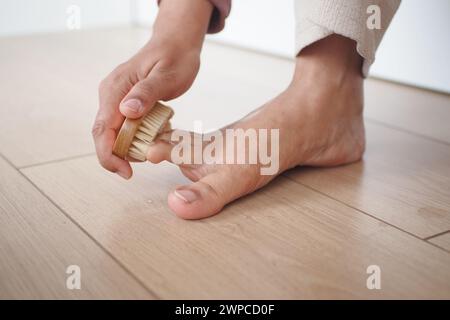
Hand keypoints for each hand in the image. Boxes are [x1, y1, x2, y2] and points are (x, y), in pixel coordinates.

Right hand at [92, 0, 212, 178]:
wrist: (176, 43)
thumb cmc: (175, 57)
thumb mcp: (166, 76)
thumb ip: (147, 93)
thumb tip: (126, 111)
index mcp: (116, 88)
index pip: (102, 128)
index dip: (108, 154)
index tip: (124, 171)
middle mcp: (110, 93)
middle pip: (103, 133)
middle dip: (114, 156)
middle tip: (132, 171)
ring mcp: (116, 97)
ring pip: (112, 131)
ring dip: (125, 148)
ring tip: (148, 154)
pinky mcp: (124, 101)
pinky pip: (123, 125)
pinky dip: (133, 138)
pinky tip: (149, 141)